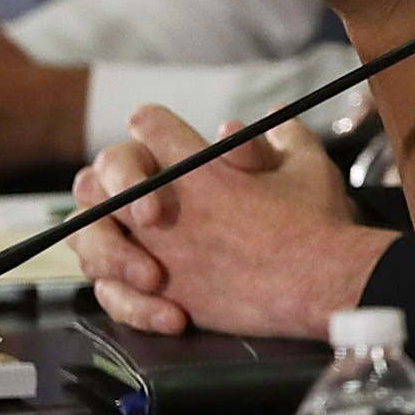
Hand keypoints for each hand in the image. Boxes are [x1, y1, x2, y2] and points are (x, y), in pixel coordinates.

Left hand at [71, 106, 392, 337]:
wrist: (322, 283)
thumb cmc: (317, 222)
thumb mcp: (309, 164)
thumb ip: (286, 135)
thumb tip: (277, 120)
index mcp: (196, 164)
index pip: (148, 124)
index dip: (154, 125)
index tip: (158, 131)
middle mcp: (164, 205)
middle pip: (105, 172)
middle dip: (117, 172)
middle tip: (137, 181)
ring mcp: (157, 251)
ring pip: (92, 229)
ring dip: (105, 226)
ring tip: (133, 232)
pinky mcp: (163, 293)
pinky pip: (110, 288)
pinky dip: (117, 283)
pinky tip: (141, 277)